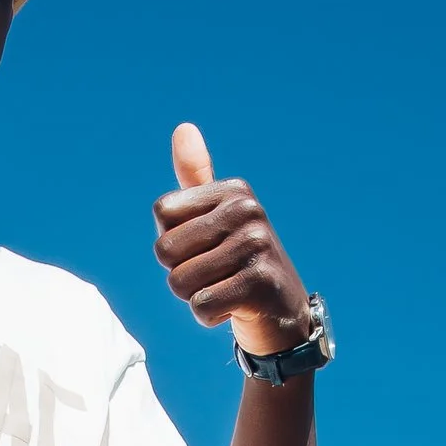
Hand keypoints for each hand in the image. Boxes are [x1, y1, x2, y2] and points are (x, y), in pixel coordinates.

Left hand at [152, 125, 311, 356]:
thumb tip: (183, 128)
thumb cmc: (237, 264)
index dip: (172, 241)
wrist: (282, 314)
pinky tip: (234, 309)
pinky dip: (209, 317)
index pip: (162, 213)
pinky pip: (200, 306)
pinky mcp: (260, 283)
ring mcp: (257, 245)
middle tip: (215, 275)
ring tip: (225, 290)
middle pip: (164, 250)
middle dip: (180, 274)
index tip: (205, 248)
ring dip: (194, 297)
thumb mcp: (216, 217)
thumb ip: (196, 177)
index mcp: (233, 190)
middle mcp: (248, 210)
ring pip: (179, 282)